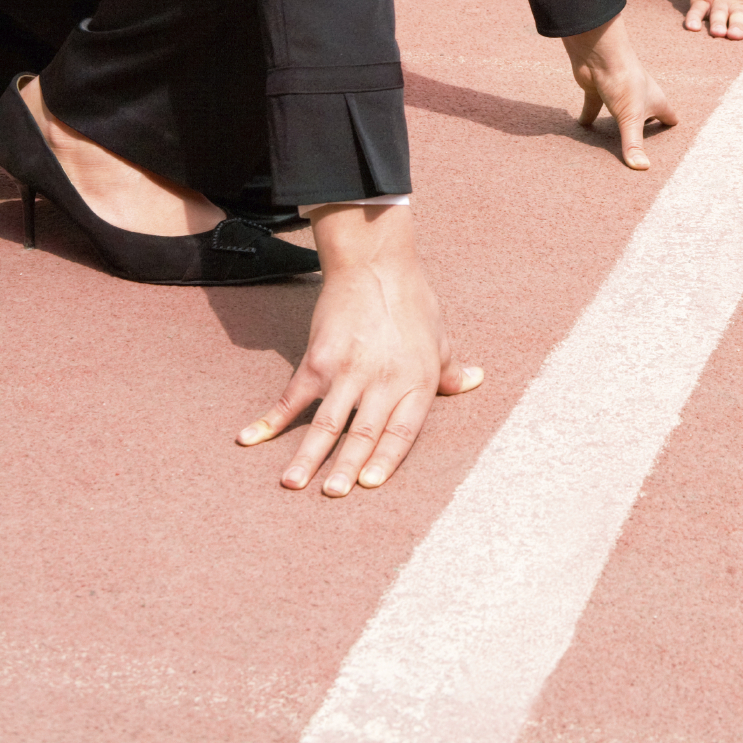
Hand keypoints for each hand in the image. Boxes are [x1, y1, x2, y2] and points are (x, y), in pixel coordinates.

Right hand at [237, 204, 480, 496]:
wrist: (374, 262)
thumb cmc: (411, 299)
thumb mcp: (438, 335)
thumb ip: (449, 367)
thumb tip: (475, 382)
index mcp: (416, 380)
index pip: (403, 433)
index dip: (386, 460)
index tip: (370, 485)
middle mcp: (383, 380)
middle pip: (364, 433)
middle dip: (346, 469)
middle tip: (333, 496)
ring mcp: (348, 370)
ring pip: (327, 423)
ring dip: (308, 456)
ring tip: (292, 484)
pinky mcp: (318, 357)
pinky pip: (293, 396)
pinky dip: (272, 420)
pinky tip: (251, 438)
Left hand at [564, 12, 676, 168]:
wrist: (599, 53)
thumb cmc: (624, 81)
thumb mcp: (631, 118)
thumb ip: (634, 144)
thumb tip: (641, 168)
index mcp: (655, 101)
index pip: (669, 116)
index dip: (670, 127)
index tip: (672, 143)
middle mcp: (639, 96)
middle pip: (647, 115)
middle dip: (645, 129)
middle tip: (643, 149)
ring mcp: (619, 93)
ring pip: (620, 112)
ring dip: (617, 124)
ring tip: (615, 142)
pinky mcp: (599, 90)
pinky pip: (594, 106)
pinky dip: (588, 116)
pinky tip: (583, 127)